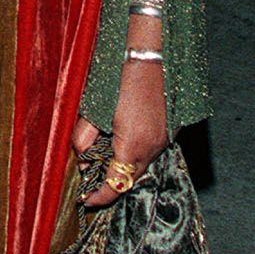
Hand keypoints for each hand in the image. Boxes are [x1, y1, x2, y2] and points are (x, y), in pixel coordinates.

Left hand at [72, 53, 167, 206]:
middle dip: (110, 180)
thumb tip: (82, 158)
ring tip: (105, 153)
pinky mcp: (172, 130)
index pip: (116, 186)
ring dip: (124, 163)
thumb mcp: (94, 109)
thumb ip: (84, 138)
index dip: (99, 197)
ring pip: (142, 163)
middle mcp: (153, 147)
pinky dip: (136, 150)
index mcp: (132, 146)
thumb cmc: (120, 78)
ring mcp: (166, 139)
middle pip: (130, 177)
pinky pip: (152, 149)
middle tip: (91, 177)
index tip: (86, 199)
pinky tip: (124, 136)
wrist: (152, 54)